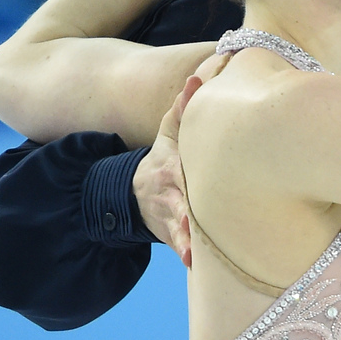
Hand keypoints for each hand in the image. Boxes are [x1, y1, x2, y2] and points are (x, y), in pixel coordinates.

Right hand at [132, 52, 225, 265]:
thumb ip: (182, 107)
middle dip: (189, 206)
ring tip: (192, 247)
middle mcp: (170, 191)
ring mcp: (169, 214)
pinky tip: (191, 261)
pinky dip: (184, 252)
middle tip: (202, 215)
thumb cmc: (167, 159)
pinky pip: (178, 244)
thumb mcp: (170, 133)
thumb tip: (197, 78)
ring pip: (176, 224)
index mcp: (173, 165)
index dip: (192, 168)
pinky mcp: (173, 235)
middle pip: (181, 197)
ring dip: (184, 235)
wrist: (134, 194)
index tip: (207, 172)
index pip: (185, 165)